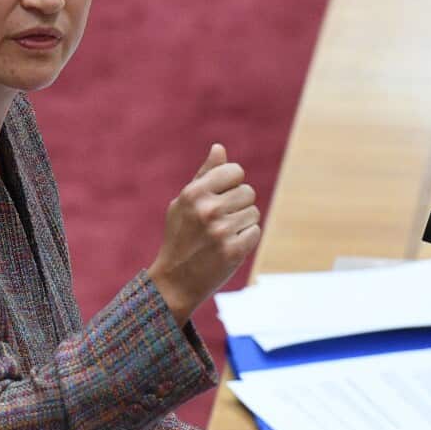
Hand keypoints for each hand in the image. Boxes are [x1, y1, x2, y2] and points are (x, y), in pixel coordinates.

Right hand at [148, 143, 260, 326]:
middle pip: (248, 191)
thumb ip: (204, 175)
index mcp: (194, 193)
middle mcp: (207, 209)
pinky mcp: (234, 250)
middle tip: (220, 220)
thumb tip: (220, 148)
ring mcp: (221, 231)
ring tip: (222, 235)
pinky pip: (255, 232)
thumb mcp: (184, 203)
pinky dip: (246, 239)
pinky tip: (228, 247)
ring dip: (242, 223)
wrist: (175, 281)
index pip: (235, 171)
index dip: (232, 183)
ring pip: (253, 212)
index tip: (221, 197)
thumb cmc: (180, 237)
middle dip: (239, 204)